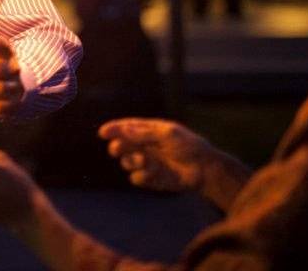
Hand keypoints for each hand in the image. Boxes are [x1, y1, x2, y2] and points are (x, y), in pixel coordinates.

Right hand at [98, 118, 213, 192]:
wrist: (204, 169)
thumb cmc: (189, 146)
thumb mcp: (167, 134)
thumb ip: (143, 133)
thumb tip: (122, 130)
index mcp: (148, 131)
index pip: (125, 128)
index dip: (113, 129)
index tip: (103, 132)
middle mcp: (144, 146)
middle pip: (120, 146)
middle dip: (117, 147)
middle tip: (117, 149)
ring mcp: (147, 163)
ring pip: (126, 163)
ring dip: (131, 161)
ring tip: (144, 161)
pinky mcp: (151, 178)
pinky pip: (136, 178)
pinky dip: (141, 175)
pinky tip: (153, 173)